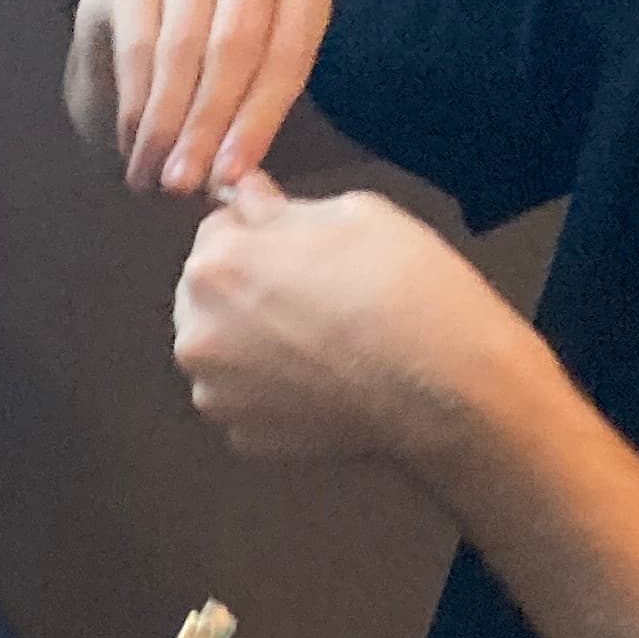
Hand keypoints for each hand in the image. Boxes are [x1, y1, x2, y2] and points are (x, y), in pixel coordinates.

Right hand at [67, 0, 334, 197]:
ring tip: (157, 179)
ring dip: (167, 124)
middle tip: (186, 185)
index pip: (288, 48)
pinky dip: (136, 110)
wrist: (148, 59)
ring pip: (182, 47)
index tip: (233, 177)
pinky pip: (136, 49)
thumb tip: (239, 186)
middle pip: (236, 41)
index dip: (259, 120)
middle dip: (209, 123)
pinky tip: (135, 151)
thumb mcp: (258, 101)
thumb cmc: (224, 84)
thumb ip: (257, 131)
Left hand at [171, 171, 533, 469]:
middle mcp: (197, 335)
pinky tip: (319, 379)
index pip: (214, 232)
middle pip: (206, 297)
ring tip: (317, 340)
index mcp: (216, 267)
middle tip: (310, 294)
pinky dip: (270, 390)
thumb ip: (281, 210)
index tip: (294, 246)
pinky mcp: (242, 438)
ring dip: (250, 342)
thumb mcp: (351, 213)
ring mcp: (215, 395)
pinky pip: (245, 401)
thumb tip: (248, 198)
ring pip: (221, 353)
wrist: (441, 384)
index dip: (256, 233)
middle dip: (243, 289)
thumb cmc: (402, 286)